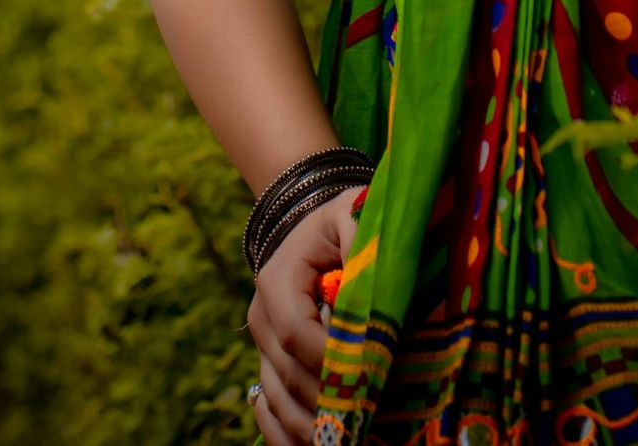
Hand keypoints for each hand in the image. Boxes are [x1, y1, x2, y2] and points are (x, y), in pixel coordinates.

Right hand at [247, 186, 361, 445]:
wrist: (317, 229)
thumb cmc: (342, 220)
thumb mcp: (353, 214)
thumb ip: (362, 244)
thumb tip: (375, 284)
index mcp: (278, 281)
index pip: (297, 332)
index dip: (330, 359)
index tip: (368, 377)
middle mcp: (262, 318)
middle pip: (289, 375)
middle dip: (328, 402)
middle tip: (367, 420)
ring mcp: (263, 346)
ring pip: (279, 401)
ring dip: (311, 427)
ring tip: (349, 440)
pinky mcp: (271, 364)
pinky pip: (270, 408)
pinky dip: (287, 434)